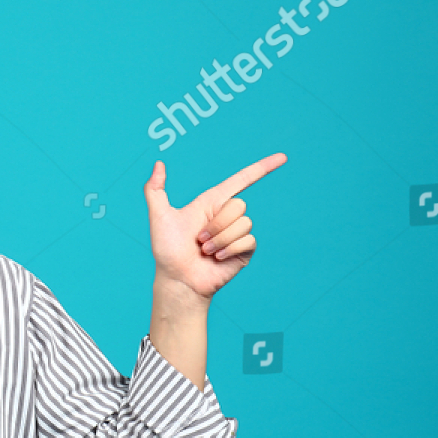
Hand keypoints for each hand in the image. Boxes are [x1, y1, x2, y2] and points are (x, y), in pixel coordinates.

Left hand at [143, 153, 285, 300]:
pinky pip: (248, 240)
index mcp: (211, 203)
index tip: (282, 158)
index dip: (262, 168)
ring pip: (243, 223)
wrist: (178, 279)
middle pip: (238, 205)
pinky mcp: (244, 250)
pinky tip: (218, 258)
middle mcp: (226, 216)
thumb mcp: (159, 217)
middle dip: (216, 224)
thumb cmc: (167, 250)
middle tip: (199, 240)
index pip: (240, 180)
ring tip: (206, 251)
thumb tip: (159, 164)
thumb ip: (155, 189)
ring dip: (221, 239)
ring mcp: (236, 234)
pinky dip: (230, 249)